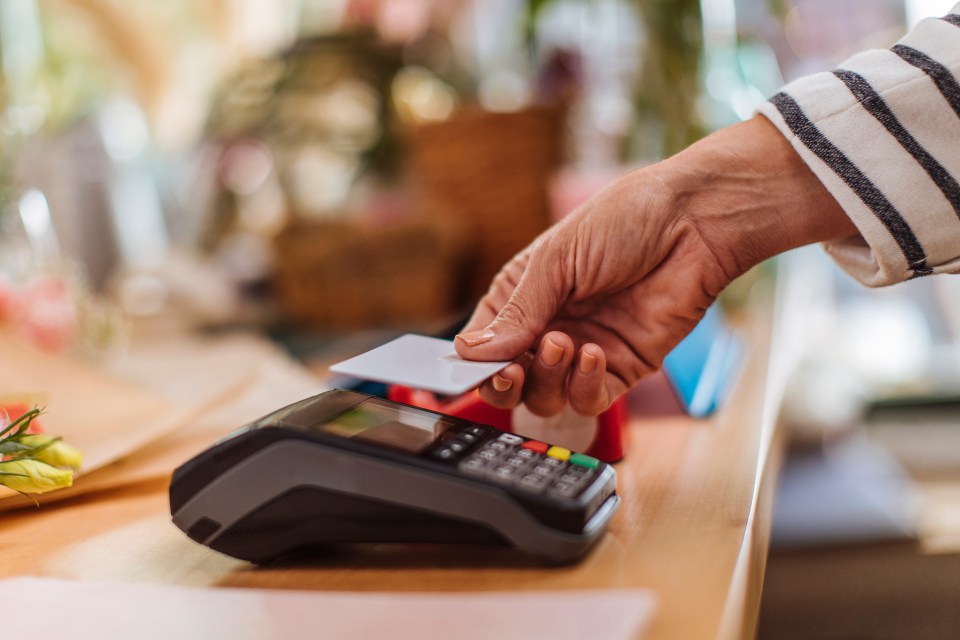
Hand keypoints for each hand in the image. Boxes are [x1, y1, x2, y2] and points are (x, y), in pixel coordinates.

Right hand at [454, 116, 856, 416]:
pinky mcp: (623, 368)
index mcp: (525, 295)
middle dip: (505, 382)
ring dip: (547, 378)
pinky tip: (593, 353)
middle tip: (512, 369)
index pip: (485, 343)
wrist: (693, 223)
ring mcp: (585, 350)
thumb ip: (517, 312)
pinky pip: (590, 399)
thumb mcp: (556, 259)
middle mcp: (550, 326)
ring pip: (546, 398)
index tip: (469, 368)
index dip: (474, 361)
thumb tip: (472, 352)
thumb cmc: (625, 220)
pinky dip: (584, 386)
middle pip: (511, 381)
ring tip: (562, 342)